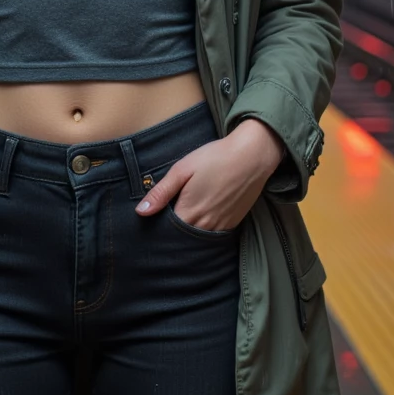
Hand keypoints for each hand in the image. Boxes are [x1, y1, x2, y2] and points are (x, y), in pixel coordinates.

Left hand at [135, 119, 285, 230]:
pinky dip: (205, 232)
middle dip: (173, 235)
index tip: (152, 223)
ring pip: (199, 240)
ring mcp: (221, 226)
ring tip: (183, 222)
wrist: (253, 155)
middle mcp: (205, 225)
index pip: (166, 232)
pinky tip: (201, 220)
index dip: (158, 229)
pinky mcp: (234, 223)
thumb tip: (141, 212)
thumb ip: (161, 193)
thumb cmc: (215, 158)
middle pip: (182, 239)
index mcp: (189, 212)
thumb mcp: (182, 170)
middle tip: (164, 226)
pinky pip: (214, 236)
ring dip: (189, 234)